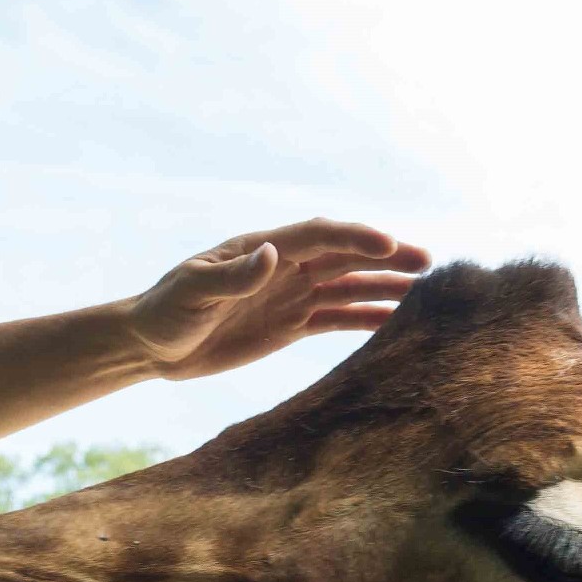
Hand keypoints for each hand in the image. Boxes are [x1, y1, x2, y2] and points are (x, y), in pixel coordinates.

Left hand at [125, 219, 432, 380]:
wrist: (152, 345)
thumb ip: (234, 276)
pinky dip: (367, 319)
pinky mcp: (291, 325)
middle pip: (345, 256)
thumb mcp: (194, 291)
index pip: (319, 236)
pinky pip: (337, 318)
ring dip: (385, 287)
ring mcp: (291, 295)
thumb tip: (272, 255)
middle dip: (387, 257)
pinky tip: (396, 324)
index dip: (355, 238)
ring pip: (349, 286)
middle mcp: (285, 267)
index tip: (389, 245)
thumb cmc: (165, 311)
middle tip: (428, 264)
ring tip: (425, 293)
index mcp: (263, 248)